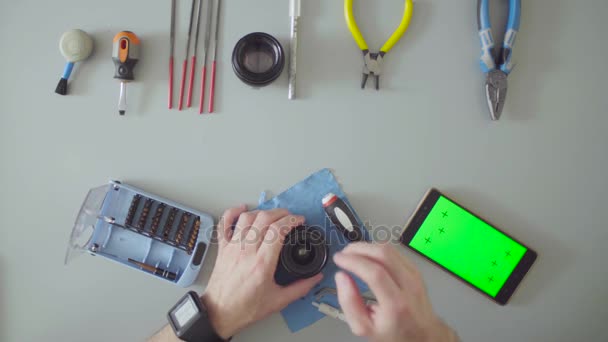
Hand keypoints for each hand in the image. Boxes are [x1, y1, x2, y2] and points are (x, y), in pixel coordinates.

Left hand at [201, 206, 322, 338]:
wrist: (219, 313)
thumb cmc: (245, 308)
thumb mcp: (278, 301)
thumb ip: (300, 288)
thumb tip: (316, 278)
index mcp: (262, 263)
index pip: (278, 230)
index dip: (291, 220)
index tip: (299, 220)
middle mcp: (246, 251)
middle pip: (264, 219)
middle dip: (281, 213)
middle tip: (289, 217)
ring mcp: (233, 247)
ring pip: (246, 217)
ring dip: (261, 212)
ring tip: (271, 215)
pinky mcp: (222, 248)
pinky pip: (224, 223)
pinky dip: (232, 212)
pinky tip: (242, 209)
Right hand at [334, 243, 456, 341]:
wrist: (422, 335)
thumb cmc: (394, 333)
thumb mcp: (365, 328)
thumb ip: (349, 304)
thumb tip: (341, 278)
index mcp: (396, 304)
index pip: (374, 273)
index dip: (353, 261)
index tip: (339, 259)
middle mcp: (409, 286)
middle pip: (384, 255)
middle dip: (359, 248)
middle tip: (344, 253)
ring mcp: (415, 276)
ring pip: (390, 249)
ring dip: (367, 247)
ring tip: (353, 253)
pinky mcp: (415, 271)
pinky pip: (396, 252)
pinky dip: (378, 250)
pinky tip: (368, 255)